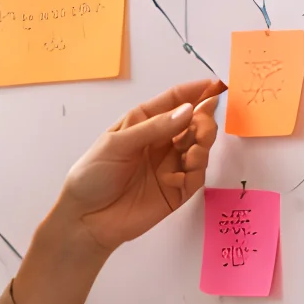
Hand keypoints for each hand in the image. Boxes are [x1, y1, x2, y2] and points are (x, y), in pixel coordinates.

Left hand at [43, 78, 220, 252]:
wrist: (85, 218)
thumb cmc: (93, 175)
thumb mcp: (117, 144)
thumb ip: (154, 128)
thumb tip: (189, 110)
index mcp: (144, 122)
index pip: (175, 101)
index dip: (197, 91)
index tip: (217, 85)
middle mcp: (160, 142)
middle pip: (193, 123)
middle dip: (203, 121)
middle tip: (202, 126)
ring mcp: (170, 166)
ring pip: (199, 148)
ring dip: (202, 144)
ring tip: (194, 149)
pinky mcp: (176, 191)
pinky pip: (196, 177)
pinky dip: (196, 170)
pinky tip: (184, 171)